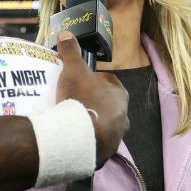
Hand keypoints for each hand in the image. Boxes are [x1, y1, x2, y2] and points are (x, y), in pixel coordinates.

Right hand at [55, 32, 128, 167]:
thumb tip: (67, 34)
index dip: (97, 80)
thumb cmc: (82, 100)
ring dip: (92, 124)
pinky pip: (94, 146)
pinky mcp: (103, 155)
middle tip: (76, 101)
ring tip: (72, 122)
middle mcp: (123, 118)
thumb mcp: (74, 71)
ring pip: (104, 128)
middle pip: (109, 107)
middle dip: (96, 104)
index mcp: (120, 96)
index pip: (111, 84)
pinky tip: (72, 139)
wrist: (79, 138)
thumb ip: (71, 53)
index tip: (84, 80)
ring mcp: (114, 139)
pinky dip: (86, 142)